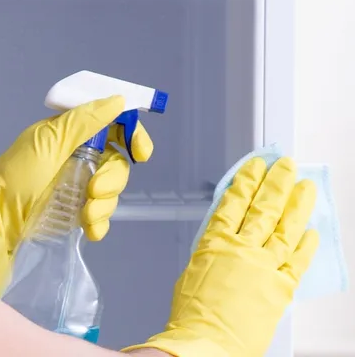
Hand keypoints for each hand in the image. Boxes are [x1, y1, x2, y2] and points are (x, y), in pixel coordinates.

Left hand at [0, 95, 151, 295]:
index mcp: (71, 134)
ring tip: (85, 214)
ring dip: (105, 204)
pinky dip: (100, 224)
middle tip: (93, 190)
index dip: (133, 136)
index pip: (114, 127)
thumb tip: (117, 99)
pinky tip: (91, 230)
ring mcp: (78, 185)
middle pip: (119, 163)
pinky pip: (101, 216)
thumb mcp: (49, 142)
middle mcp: (78, 157)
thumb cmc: (16, 175)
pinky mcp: (75, 211)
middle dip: (113, 179)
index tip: (141, 153)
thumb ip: (84, 121)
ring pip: (112, 191)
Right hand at [123, 156, 318, 356]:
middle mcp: (242, 250)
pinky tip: (311, 231)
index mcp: (215, 243)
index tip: (256, 166)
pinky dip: (305, 244)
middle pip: (264, 208)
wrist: (205, 344)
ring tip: (305, 188)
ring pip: (286, 228)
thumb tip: (224, 241)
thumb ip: (212, 252)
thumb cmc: (192, 314)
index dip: (247, 181)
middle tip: (286, 166)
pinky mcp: (281, 288)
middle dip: (276, 183)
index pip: (234, 202)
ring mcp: (265, 267)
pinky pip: (298, 260)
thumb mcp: (192, 271)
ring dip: (297, 205)